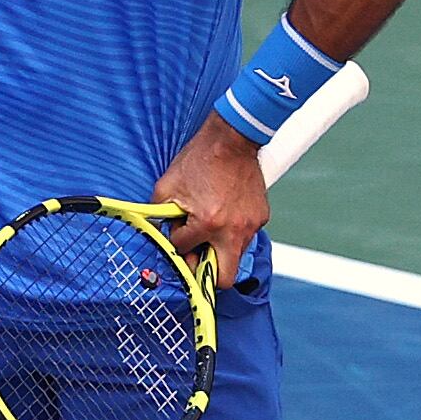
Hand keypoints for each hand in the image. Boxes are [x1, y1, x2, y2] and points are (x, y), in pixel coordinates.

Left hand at [151, 116, 268, 287]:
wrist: (232, 141)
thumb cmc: (199, 161)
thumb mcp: (166, 187)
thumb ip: (159, 215)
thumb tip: (164, 234)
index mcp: (207, 224)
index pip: (184, 250)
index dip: (176, 243)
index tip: (177, 233)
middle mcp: (232, 231)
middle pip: (223, 279)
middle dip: (208, 273)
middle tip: (198, 257)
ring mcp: (250, 226)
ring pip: (236, 256)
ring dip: (221, 250)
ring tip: (211, 228)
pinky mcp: (261, 218)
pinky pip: (245, 236)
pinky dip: (233, 232)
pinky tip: (226, 213)